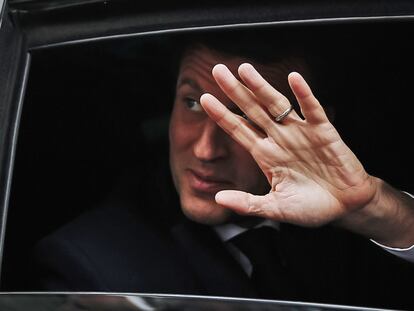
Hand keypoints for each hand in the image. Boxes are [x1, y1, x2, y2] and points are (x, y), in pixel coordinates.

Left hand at [200, 63, 378, 227]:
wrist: (345, 206)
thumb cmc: (310, 207)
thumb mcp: (275, 208)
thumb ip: (248, 203)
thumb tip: (217, 199)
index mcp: (265, 154)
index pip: (238, 129)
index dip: (221, 115)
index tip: (203, 99)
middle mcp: (279, 138)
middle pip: (252, 110)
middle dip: (235, 91)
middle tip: (218, 70)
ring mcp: (300, 133)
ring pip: (277, 105)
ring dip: (262, 87)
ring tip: (245, 69)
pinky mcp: (323, 131)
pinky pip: (312, 110)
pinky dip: (304, 94)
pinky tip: (293, 78)